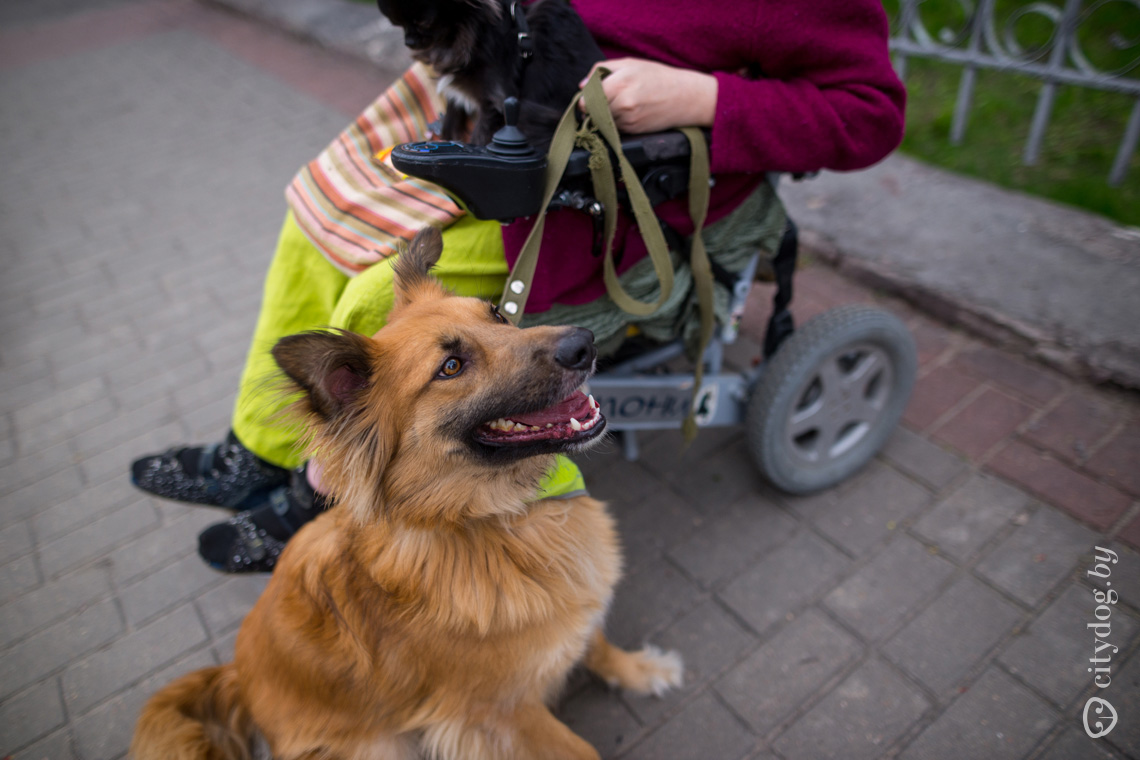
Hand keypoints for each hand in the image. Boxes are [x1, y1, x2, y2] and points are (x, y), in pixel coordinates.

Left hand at [579, 58, 716, 133]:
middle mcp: (622, 104)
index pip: (586, 99)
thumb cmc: (657, 77)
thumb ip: (602, 70)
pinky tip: (627, 112)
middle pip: (592, 112)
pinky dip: (615, 122)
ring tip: (619, 104)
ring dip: (604, 115)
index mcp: (619, 83)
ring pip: (602, 121)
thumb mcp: (630, 64)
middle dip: (592, 108)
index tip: (586, 98)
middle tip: (602, 100)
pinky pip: (614, 128)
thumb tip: (582, 86)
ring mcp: (628, 120)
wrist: (685, 97)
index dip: (584, 99)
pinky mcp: (633, 131)